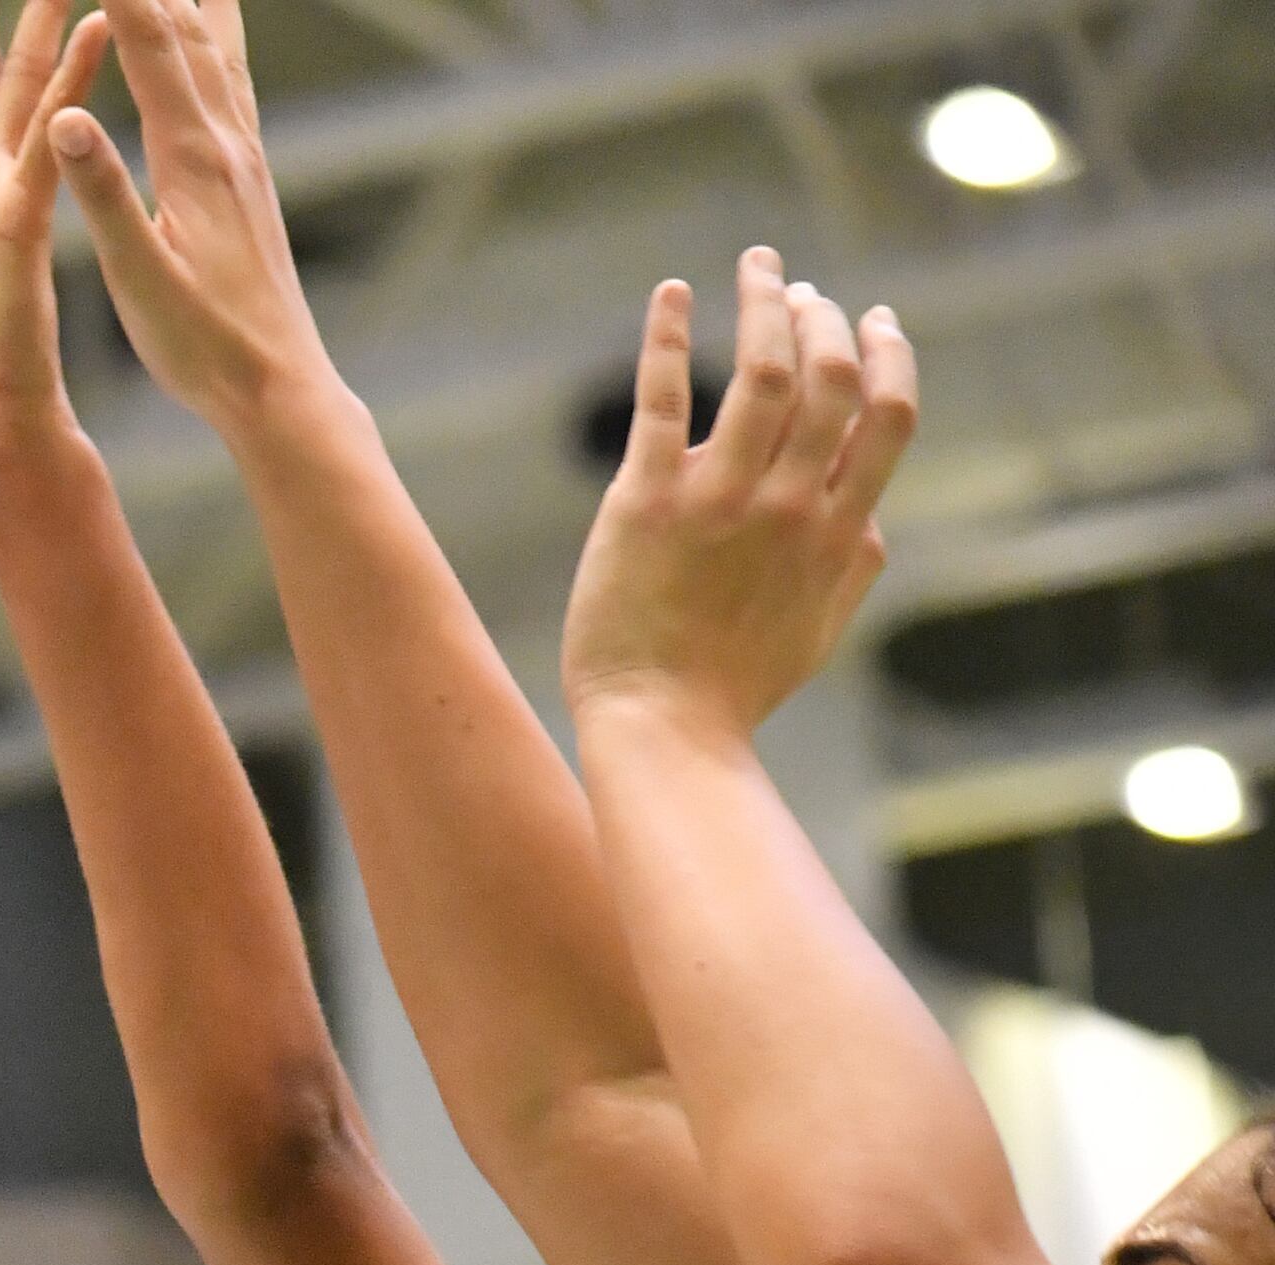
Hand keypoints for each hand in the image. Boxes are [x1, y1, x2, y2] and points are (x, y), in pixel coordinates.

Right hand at [46, 0, 337, 437]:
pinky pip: (229, 76)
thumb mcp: (140, 277)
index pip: (149, 40)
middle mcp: (226, 138)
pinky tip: (212, 22)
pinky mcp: (247, 172)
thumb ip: (104, 195)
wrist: (278, 385)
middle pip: (186, 22)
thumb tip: (66, 116)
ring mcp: (243, 151)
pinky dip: (214, 29)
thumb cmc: (203, 345)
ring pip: (215, 40)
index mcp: (194, 157)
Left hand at [563, 253, 918, 734]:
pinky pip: (661, 399)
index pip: (887, 417)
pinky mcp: (646, 501)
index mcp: (839, 529)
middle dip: (824, 320)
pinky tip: (671, 290)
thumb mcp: (822, 625)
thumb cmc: (737, 684)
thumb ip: (855, 560)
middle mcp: (789, 503)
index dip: (890, 356)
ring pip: (762, 373)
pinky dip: (666, 335)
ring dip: (764, 306)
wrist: (663, 726)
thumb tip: (872, 510)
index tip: (875, 319)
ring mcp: (719, 498)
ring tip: (760, 267)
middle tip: (803, 292)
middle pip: (832, 379)